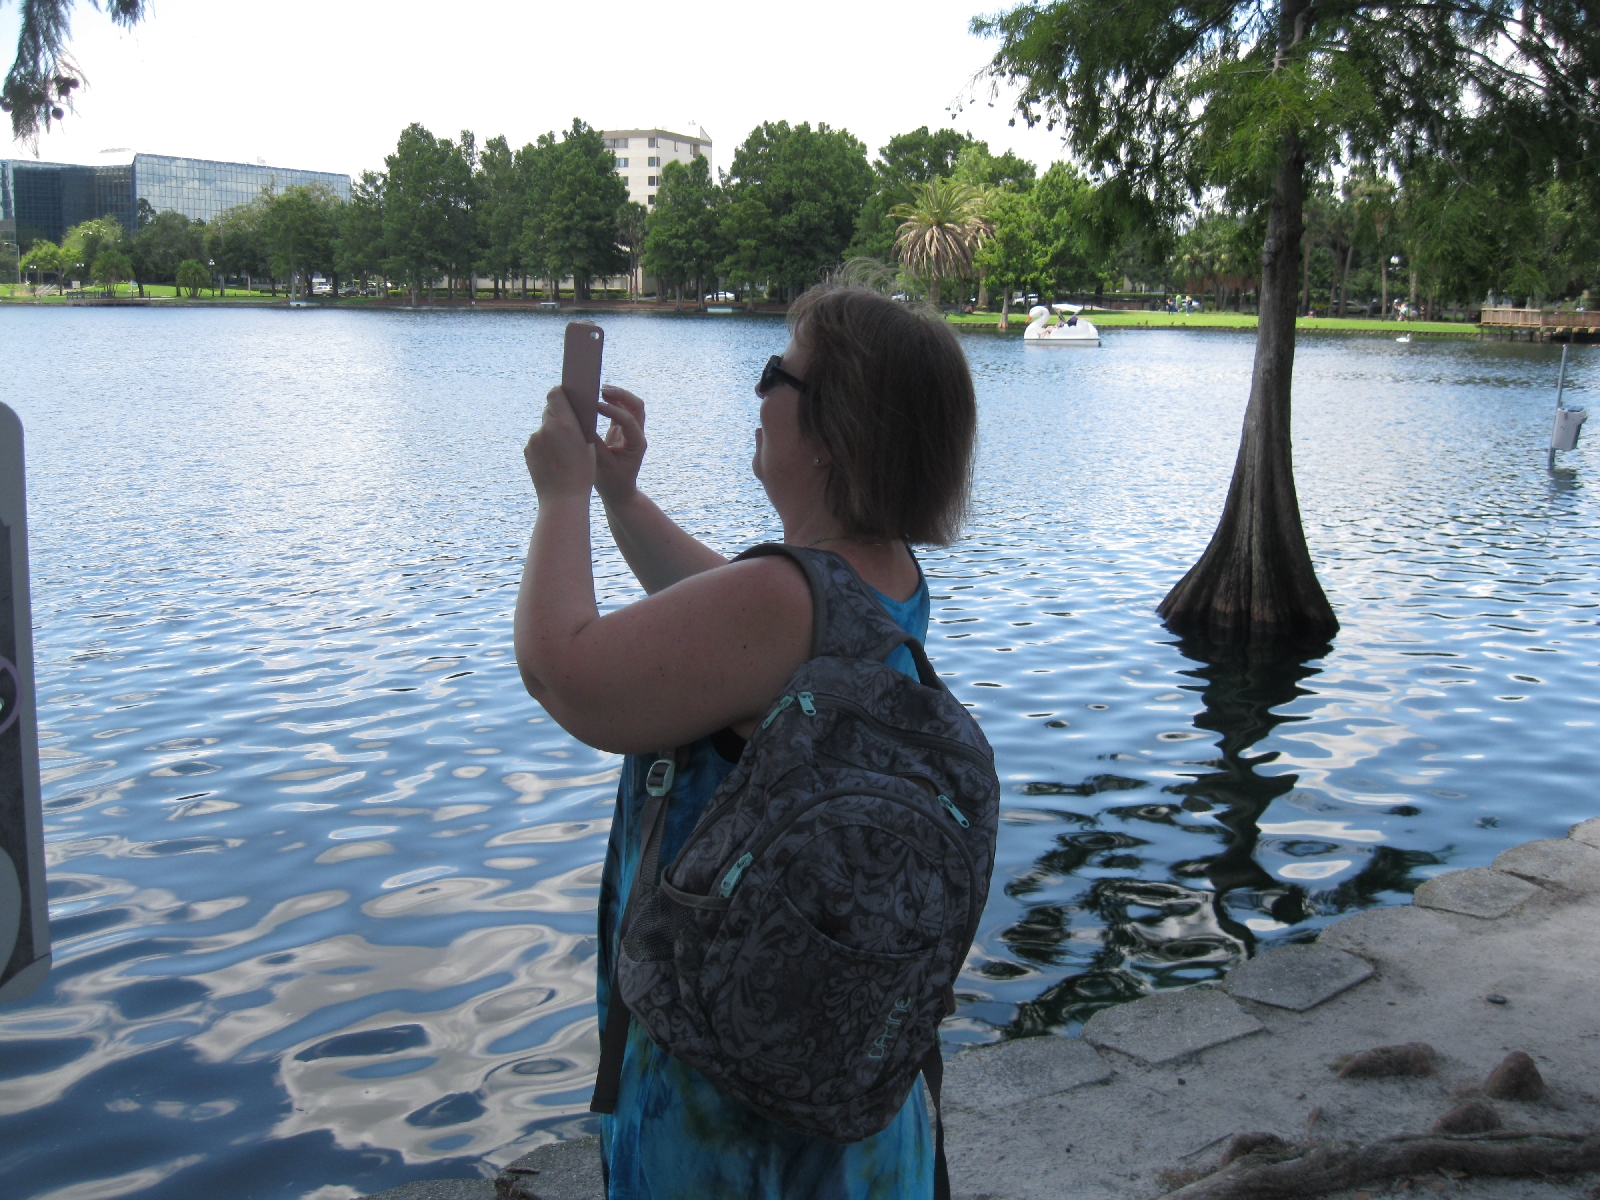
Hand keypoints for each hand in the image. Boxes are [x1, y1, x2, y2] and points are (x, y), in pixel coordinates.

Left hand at [524, 386, 595, 500]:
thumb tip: (569, 412)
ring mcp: (534, 439)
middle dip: (557, 415)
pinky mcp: (527, 450)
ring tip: (563, 451)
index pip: (555, 394)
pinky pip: (537, 442)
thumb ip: (577, 425)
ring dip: (551, 433)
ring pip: (544, 428)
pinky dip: (544, 447)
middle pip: (549, 410)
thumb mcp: (587, 445)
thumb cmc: (582, 472)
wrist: (563, 498)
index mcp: (564, 423)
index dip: (560, 393)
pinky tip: (554, 460)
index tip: (567, 395)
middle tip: (568, 426)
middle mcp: (546, 428)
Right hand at [594, 385, 647, 506]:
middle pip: (637, 406)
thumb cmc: (611, 482)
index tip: (595, 406)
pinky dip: (611, 402)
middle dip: (621, 395)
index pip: (628, 420)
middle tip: (602, 389)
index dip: (613, 410)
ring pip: (630, 406)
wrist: (619, 492)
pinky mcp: (622, 431)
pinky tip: (596, 399)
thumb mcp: (601, 465)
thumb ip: (595, 443)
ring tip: (598, 389)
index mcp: (637, 444)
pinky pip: (620, 411)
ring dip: (617, 395)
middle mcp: (638, 435)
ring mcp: (631, 431)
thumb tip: (583, 423)